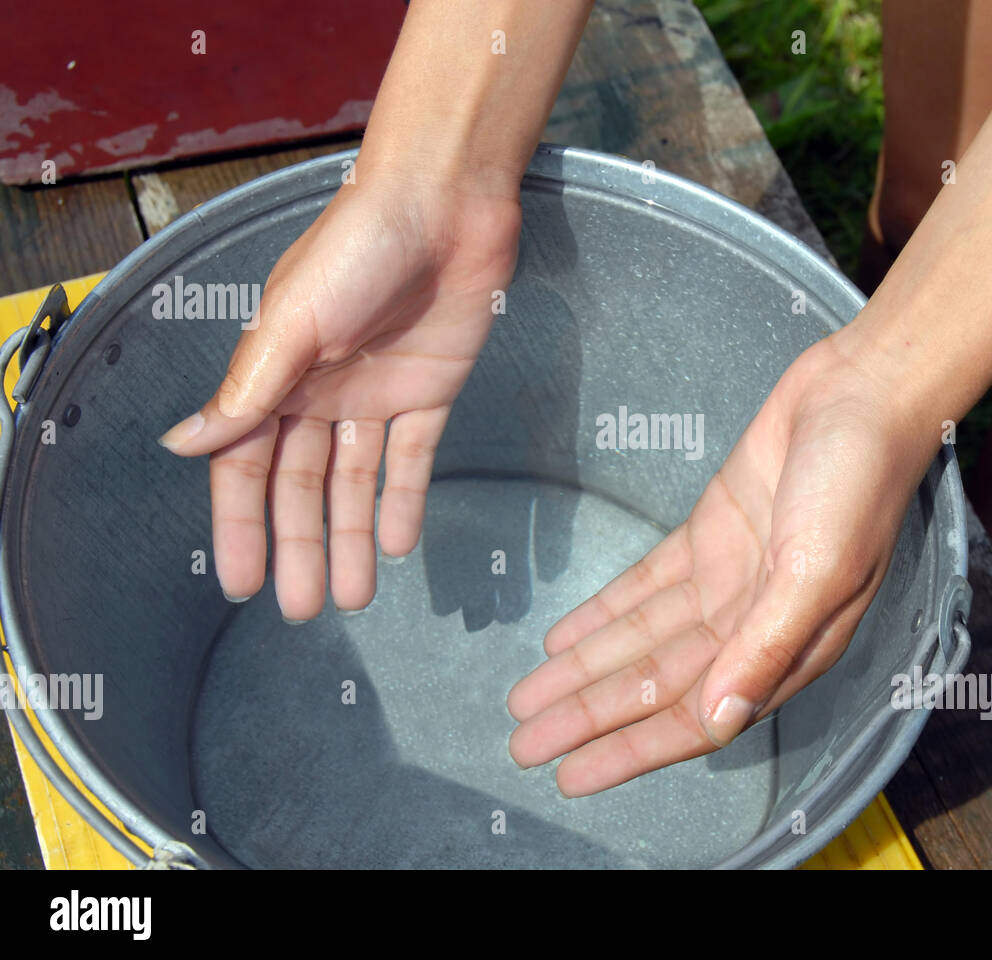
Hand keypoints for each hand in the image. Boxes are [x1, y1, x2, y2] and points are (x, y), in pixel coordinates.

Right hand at [158, 177, 521, 618]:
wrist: (444, 204)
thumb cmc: (357, 247)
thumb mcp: (292, 322)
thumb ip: (248, 389)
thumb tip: (183, 445)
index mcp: (276, 375)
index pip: (248, 467)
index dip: (243, 525)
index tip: (241, 584)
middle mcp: (321, 391)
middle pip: (303, 486)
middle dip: (300, 548)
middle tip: (302, 612)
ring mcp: (376, 393)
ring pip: (356, 482)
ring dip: (350, 538)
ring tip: (354, 597)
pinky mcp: (430, 390)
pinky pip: (412, 457)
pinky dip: (404, 500)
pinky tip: (397, 545)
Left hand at [505, 333, 934, 795]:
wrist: (862, 393)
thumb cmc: (857, 483)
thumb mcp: (817, 571)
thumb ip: (767, 647)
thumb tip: (720, 720)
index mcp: (786, 649)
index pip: (695, 716)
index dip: (632, 749)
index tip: (571, 775)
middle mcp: (752, 625)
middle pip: (657, 684)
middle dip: (590, 715)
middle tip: (524, 742)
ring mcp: (728, 579)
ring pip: (643, 639)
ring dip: (587, 668)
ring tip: (529, 696)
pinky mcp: (710, 536)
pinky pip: (646, 586)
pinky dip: (606, 611)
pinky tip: (566, 635)